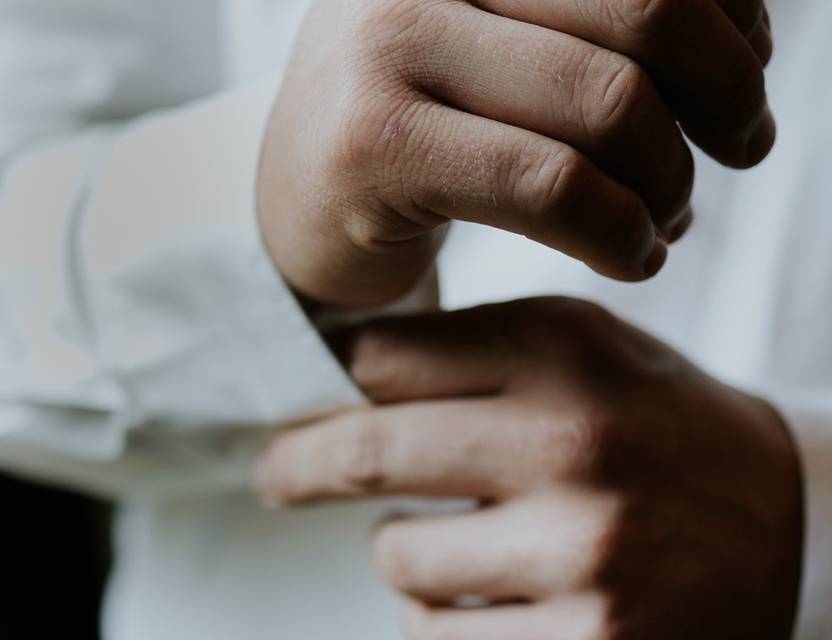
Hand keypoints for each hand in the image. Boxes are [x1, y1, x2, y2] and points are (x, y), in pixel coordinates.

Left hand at [253, 299, 802, 638]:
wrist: (790, 525)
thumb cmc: (657, 427)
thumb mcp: (587, 352)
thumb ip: (477, 348)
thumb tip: (343, 369)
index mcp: (565, 351)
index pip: (385, 358)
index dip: (332, 382)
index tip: (304, 402)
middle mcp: (573, 442)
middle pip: (366, 452)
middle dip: (295, 466)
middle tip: (271, 476)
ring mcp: (584, 552)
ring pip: (398, 559)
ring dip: (405, 554)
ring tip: (461, 544)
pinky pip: (439, 638)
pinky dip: (444, 618)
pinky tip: (498, 597)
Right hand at [257, 0, 774, 307]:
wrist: (299, 201)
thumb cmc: (425, 124)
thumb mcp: (511, 47)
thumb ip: (602, 24)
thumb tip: (752, 34)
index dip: (732, 16)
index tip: (748, 75)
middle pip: (646, 13)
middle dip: (726, 98)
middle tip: (739, 151)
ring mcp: (386, 44)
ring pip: (608, 106)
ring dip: (671, 181)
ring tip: (668, 219)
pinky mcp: (374, 142)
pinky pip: (551, 187)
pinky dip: (619, 234)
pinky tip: (633, 257)